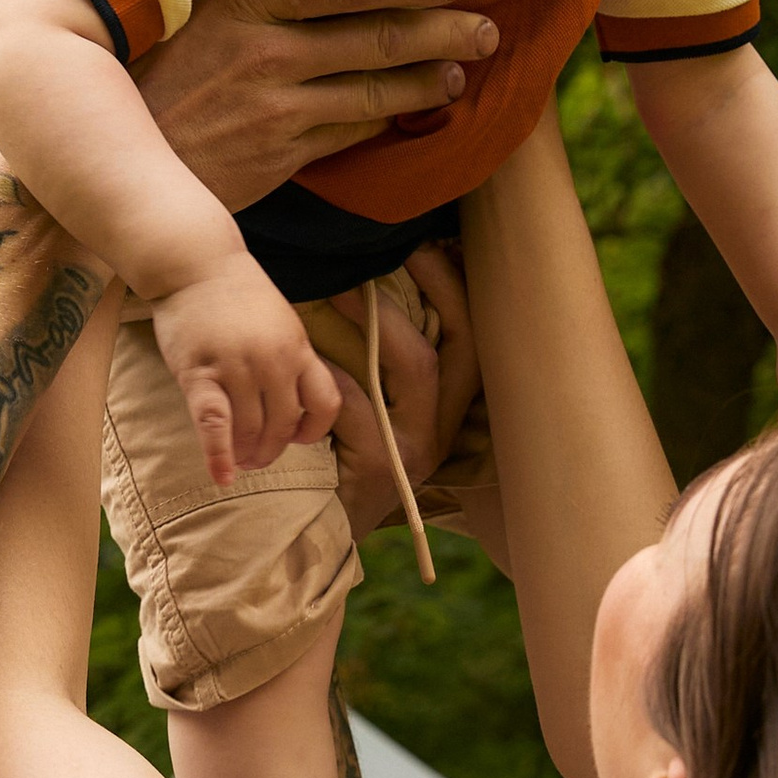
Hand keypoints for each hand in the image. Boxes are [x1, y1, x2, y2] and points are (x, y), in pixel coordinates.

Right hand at [30, 0, 501, 210]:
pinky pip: (351, 131)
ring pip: (374, 87)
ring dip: (429, 74)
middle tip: (486, 22)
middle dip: (442, 27)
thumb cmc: (105, 64)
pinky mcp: (276, 157)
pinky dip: (393, 117)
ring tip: (467, 62)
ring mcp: (274, 106)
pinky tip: (423, 106)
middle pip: (376, 33)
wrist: (91, 162)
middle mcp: (263, 49)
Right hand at [152, 254, 343, 483]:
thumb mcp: (279, 320)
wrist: (195, 261)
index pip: (325, 403)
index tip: (296, 436)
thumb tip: (287, 401)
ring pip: (250, 430)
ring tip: (237, 462)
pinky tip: (221, 476)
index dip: (314, 430)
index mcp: (298, 348)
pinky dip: (218, 456)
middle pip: (283, 425)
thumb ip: (287, 357)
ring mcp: (237, 368)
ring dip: (244, 455)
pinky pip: (214, 424)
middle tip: (257, 459)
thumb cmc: (234, 292)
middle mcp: (274, 361)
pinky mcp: (201, 373)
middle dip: (271, 450)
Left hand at [320, 245, 480, 543]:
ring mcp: (416, 448)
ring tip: (338, 290)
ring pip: (417, 366)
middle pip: (461, 342)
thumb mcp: (368, 411)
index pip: (470, 336)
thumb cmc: (334, 462)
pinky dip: (330, 375)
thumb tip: (366, 289)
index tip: (427, 242)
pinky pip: (357, 404)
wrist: (313, 535)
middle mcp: (442, 427)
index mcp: (446, 410)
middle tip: (396, 249)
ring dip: (379, 322)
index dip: (455, 287)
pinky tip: (307, 356)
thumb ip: (376, 367)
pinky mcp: (382, 466)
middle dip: (437, 288)